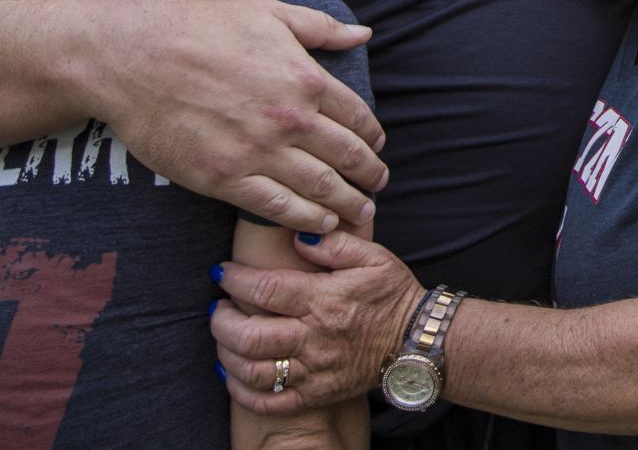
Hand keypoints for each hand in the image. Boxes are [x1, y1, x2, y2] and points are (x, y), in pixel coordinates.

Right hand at [88, 0, 384, 232]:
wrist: (134, 55)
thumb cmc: (201, 28)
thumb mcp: (269, 13)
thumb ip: (321, 27)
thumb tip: (364, 34)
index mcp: (306, 79)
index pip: (359, 117)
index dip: (373, 137)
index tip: (376, 148)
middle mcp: (290, 119)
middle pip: (348, 157)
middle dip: (370, 175)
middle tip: (378, 185)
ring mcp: (257, 152)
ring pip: (320, 188)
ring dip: (347, 203)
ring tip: (360, 211)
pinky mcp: (224, 178)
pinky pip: (278, 208)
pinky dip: (307, 220)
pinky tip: (321, 225)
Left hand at [212, 232, 425, 414]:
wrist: (418, 342)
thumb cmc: (392, 295)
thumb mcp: (374, 257)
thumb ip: (335, 242)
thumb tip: (300, 235)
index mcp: (325, 300)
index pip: (265, 290)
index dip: (234, 280)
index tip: (222, 272)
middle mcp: (315, 338)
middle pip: (249, 336)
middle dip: (222, 321)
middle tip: (219, 308)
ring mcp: (315, 370)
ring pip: (253, 371)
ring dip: (227, 354)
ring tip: (225, 337)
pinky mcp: (316, 394)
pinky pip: (270, 401)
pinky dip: (242, 391)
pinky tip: (233, 374)